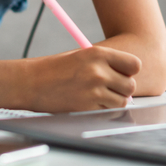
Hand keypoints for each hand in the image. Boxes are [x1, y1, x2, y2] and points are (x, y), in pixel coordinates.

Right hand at [23, 46, 140, 112]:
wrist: (31, 82)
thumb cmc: (56, 69)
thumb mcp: (83, 56)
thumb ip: (106, 64)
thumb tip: (129, 78)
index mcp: (98, 54)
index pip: (134, 64)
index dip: (130, 71)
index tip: (122, 74)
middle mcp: (98, 72)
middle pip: (130, 86)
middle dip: (123, 89)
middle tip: (109, 88)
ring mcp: (94, 91)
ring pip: (122, 102)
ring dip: (113, 101)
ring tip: (96, 95)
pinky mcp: (87, 108)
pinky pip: (107, 112)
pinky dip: (101, 110)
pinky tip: (87, 103)